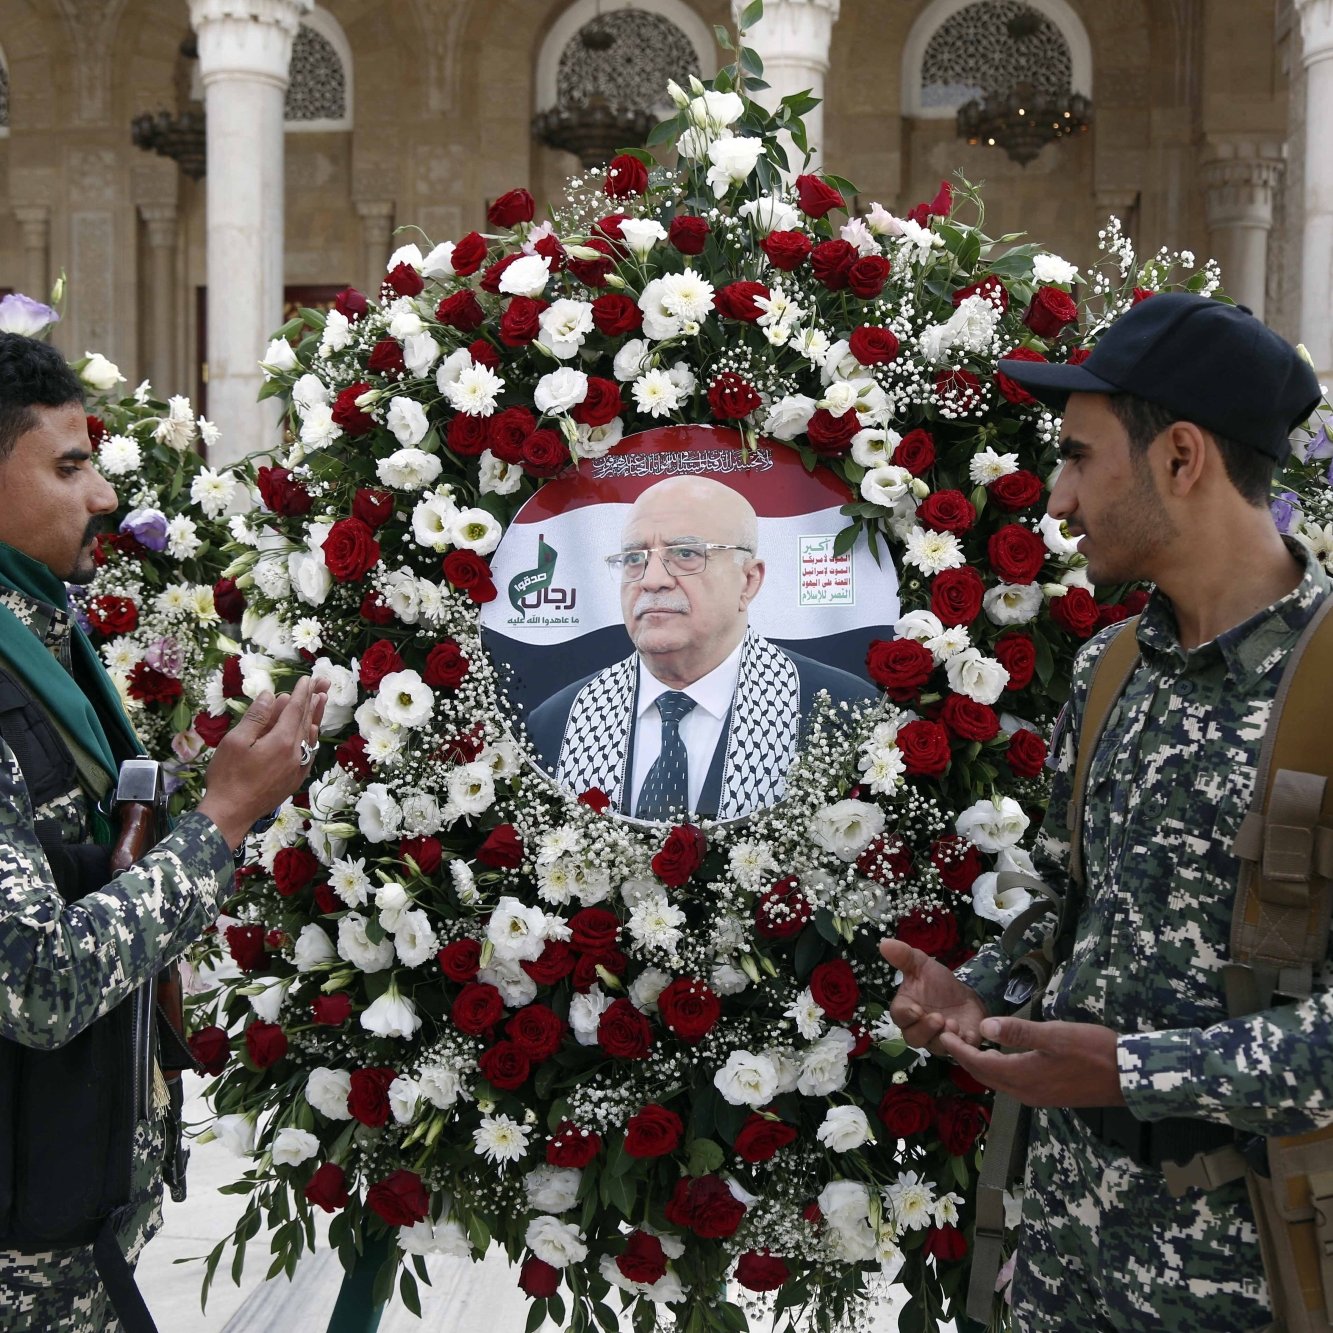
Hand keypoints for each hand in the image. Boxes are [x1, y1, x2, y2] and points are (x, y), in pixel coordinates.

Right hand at [197, 677, 328, 848]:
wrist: (231, 814)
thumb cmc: (228, 776)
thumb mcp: (236, 741)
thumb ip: (257, 717)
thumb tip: (273, 695)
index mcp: (282, 741)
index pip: (296, 710)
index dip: (302, 693)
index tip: (308, 678)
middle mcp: (296, 754)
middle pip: (307, 720)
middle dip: (315, 699)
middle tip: (324, 682)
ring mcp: (298, 768)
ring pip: (310, 736)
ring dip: (315, 716)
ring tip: (322, 700)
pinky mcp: (294, 779)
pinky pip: (308, 752)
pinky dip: (310, 737)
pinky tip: (310, 731)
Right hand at [880, 937, 986, 1056]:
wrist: (965, 995)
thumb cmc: (938, 983)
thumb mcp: (922, 965)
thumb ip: (904, 957)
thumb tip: (884, 943)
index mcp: (907, 1010)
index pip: (899, 1017)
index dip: (906, 1015)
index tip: (916, 1009)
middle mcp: (919, 1029)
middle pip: (914, 1039)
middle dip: (925, 1030)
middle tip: (938, 1018)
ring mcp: (939, 1040)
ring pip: (935, 1048)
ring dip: (943, 1038)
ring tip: (954, 1024)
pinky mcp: (959, 1046)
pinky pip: (959, 1053)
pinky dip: (962, 1046)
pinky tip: (967, 1034)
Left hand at [939, 1016, 1124, 1107]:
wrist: (1129, 1077)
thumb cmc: (1094, 1050)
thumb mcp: (1055, 1034)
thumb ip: (1019, 1032)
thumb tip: (984, 1027)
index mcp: (1023, 1077)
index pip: (980, 1065)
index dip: (959, 1050)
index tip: (943, 1034)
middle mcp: (1026, 1092)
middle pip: (986, 1076)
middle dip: (966, 1057)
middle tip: (951, 1036)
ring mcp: (1038, 1096)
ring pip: (999, 1081)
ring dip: (982, 1064)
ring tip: (970, 1044)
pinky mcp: (1049, 1095)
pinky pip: (1014, 1083)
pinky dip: (999, 1069)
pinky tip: (1000, 1056)